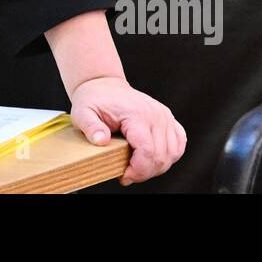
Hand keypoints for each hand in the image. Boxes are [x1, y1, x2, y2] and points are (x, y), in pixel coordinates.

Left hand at [70, 76, 185, 185]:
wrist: (104, 84)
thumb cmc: (93, 100)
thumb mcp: (83, 112)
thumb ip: (90, 127)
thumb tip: (101, 140)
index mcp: (137, 114)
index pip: (147, 150)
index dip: (138, 170)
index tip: (123, 177)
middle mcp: (155, 114)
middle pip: (161, 156)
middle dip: (144, 172)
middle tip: (127, 175)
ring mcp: (164, 116)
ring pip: (172, 153)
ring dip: (156, 167)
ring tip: (137, 168)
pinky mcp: (168, 118)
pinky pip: (178, 143)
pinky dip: (169, 156)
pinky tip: (152, 159)